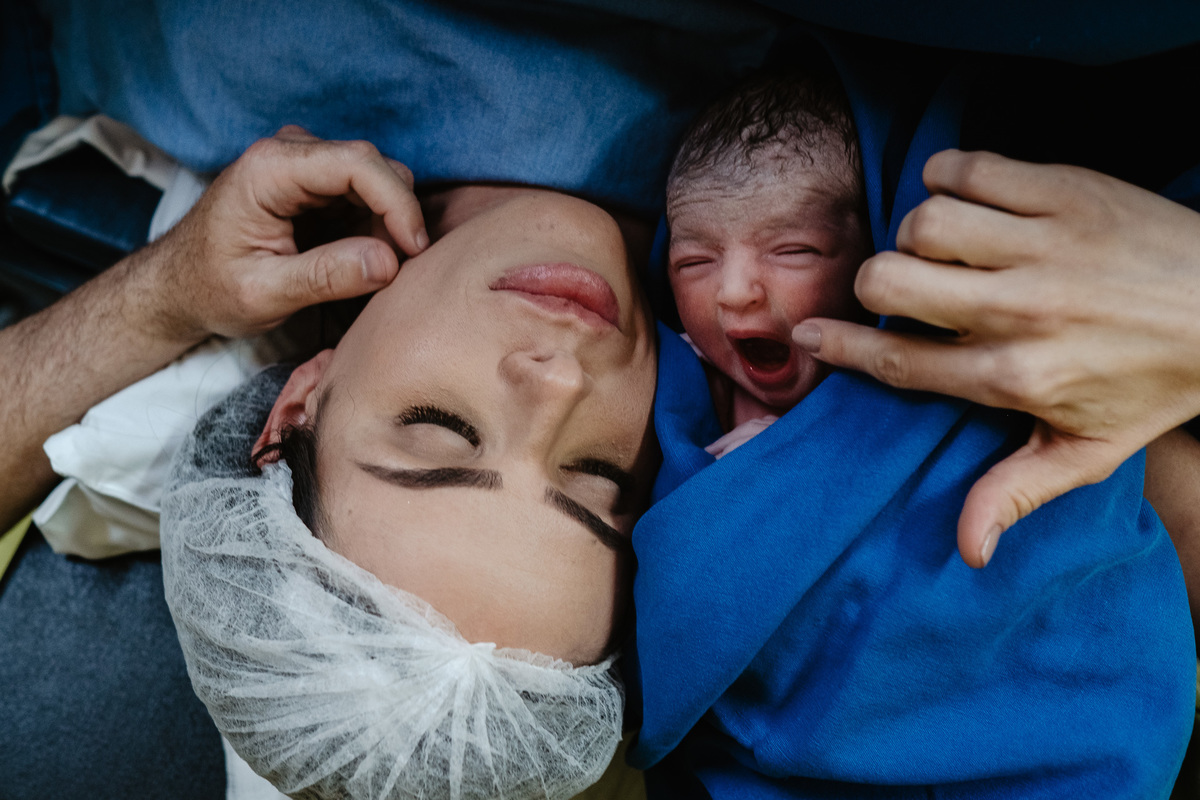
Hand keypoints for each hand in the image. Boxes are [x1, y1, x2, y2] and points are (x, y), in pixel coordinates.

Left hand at [131, 125, 427, 342]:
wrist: (180, 285)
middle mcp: (290, 151)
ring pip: (378, 178)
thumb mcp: (265, 293)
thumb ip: (325, 276)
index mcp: (270, 168)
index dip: (397, 203)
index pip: (358, 164)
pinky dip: (378, 226)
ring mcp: (305, 162)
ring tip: (373, 270)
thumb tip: (390, 261)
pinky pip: (367, 193)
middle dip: (398, 216)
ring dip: (389, 223)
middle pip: (374, 166)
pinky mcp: (316, 181)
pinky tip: (361, 260)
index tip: (413, 249)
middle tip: (397, 270)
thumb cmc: (211, 289)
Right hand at [792, 149, 1199, 566]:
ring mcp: (1043, 246)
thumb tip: (966, 551)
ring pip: (924, 221)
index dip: (840, 346)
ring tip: (942, 247)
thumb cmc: (1157, 381)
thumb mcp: (1089, 451)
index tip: (810, 334)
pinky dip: (948, 176)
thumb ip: (1015, 493)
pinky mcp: (1065, 190)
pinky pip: (968, 168)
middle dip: (875, 285)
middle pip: (890, 282)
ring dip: (918, 232)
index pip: (898, 361)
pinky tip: (961, 197)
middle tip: (900, 290)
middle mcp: (1020, 310)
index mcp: (1016, 377)